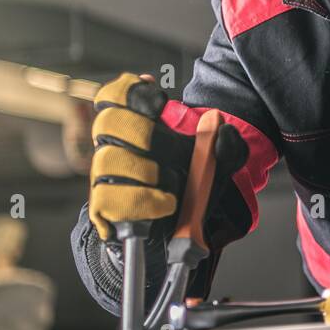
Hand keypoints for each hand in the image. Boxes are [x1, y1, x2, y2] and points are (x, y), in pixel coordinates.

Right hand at [87, 73, 248, 241]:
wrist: (181, 237)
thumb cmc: (193, 194)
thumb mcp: (218, 168)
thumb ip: (227, 147)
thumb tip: (221, 128)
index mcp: (139, 130)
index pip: (114, 96)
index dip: (130, 92)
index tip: (160, 102)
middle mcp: (117, 148)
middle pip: (106, 122)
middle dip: (141, 132)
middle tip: (171, 150)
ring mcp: (106, 177)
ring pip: (106, 159)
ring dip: (145, 171)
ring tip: (172, 186)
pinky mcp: (103, 206)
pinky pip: (106, 197)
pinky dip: (141, 200)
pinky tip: (163, 205)